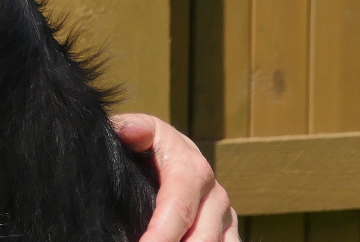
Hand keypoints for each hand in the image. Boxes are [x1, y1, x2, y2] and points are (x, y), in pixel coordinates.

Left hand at [113, 113, 238, 241]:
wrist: (173, 152)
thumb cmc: (149, 144)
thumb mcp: (141, 129)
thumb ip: (134, 129)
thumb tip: (131, 132)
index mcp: (193, 171)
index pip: (179, 210)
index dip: (161, 234)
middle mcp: (215, 196)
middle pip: (202, 238)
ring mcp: (226, 217)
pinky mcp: (228, 232)